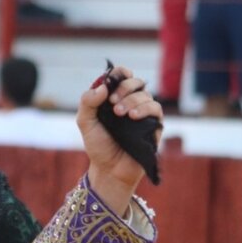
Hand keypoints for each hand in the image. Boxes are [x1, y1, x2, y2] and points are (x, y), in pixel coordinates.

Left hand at [77, 66, 162, 211]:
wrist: (109, 169)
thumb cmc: (98, 145)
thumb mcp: (85, 122)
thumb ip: (88, 102)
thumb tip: (102, 87)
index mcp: (114, 98)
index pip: (122, 77)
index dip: (120, 73)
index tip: (113, 79)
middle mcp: (130, 102)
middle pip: (136, 82)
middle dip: (124, 87)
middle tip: (113, 102)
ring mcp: (143, 113)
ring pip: (146, 94)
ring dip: (132, 100)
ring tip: (120, 114)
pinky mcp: (153, 125)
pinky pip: (156, 109)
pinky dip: (145, 108)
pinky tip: (133, 116)